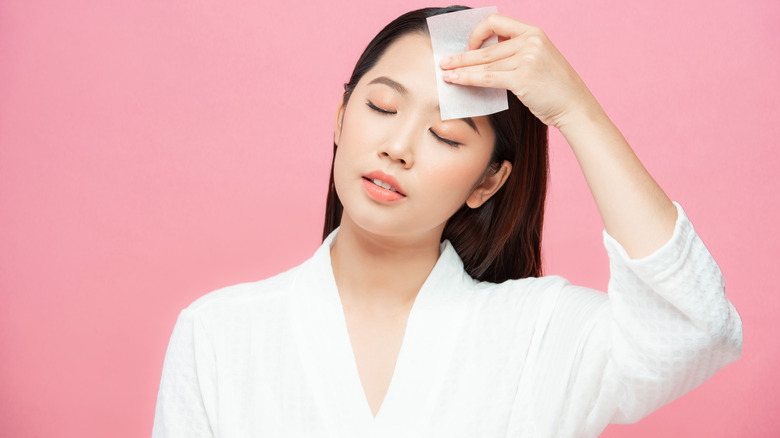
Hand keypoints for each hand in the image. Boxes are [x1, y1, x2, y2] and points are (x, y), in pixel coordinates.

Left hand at [440, 14, 596, 129]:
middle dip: (461, 56)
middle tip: (443, 61)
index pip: (496, 21)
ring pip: (484, 63)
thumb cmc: (553, 88)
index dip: (478, 33)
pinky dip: (468, 79)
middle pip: (486, 47)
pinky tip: (456, 81)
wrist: (574, 106)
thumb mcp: (538, 60)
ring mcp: (527, 58)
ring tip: (445, 73)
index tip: (470, 48)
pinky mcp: (522, 78)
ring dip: (460, 69)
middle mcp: (530, 41)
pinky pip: (487, 77)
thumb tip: (481, 58)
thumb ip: (515, 53)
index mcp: (533, 32)